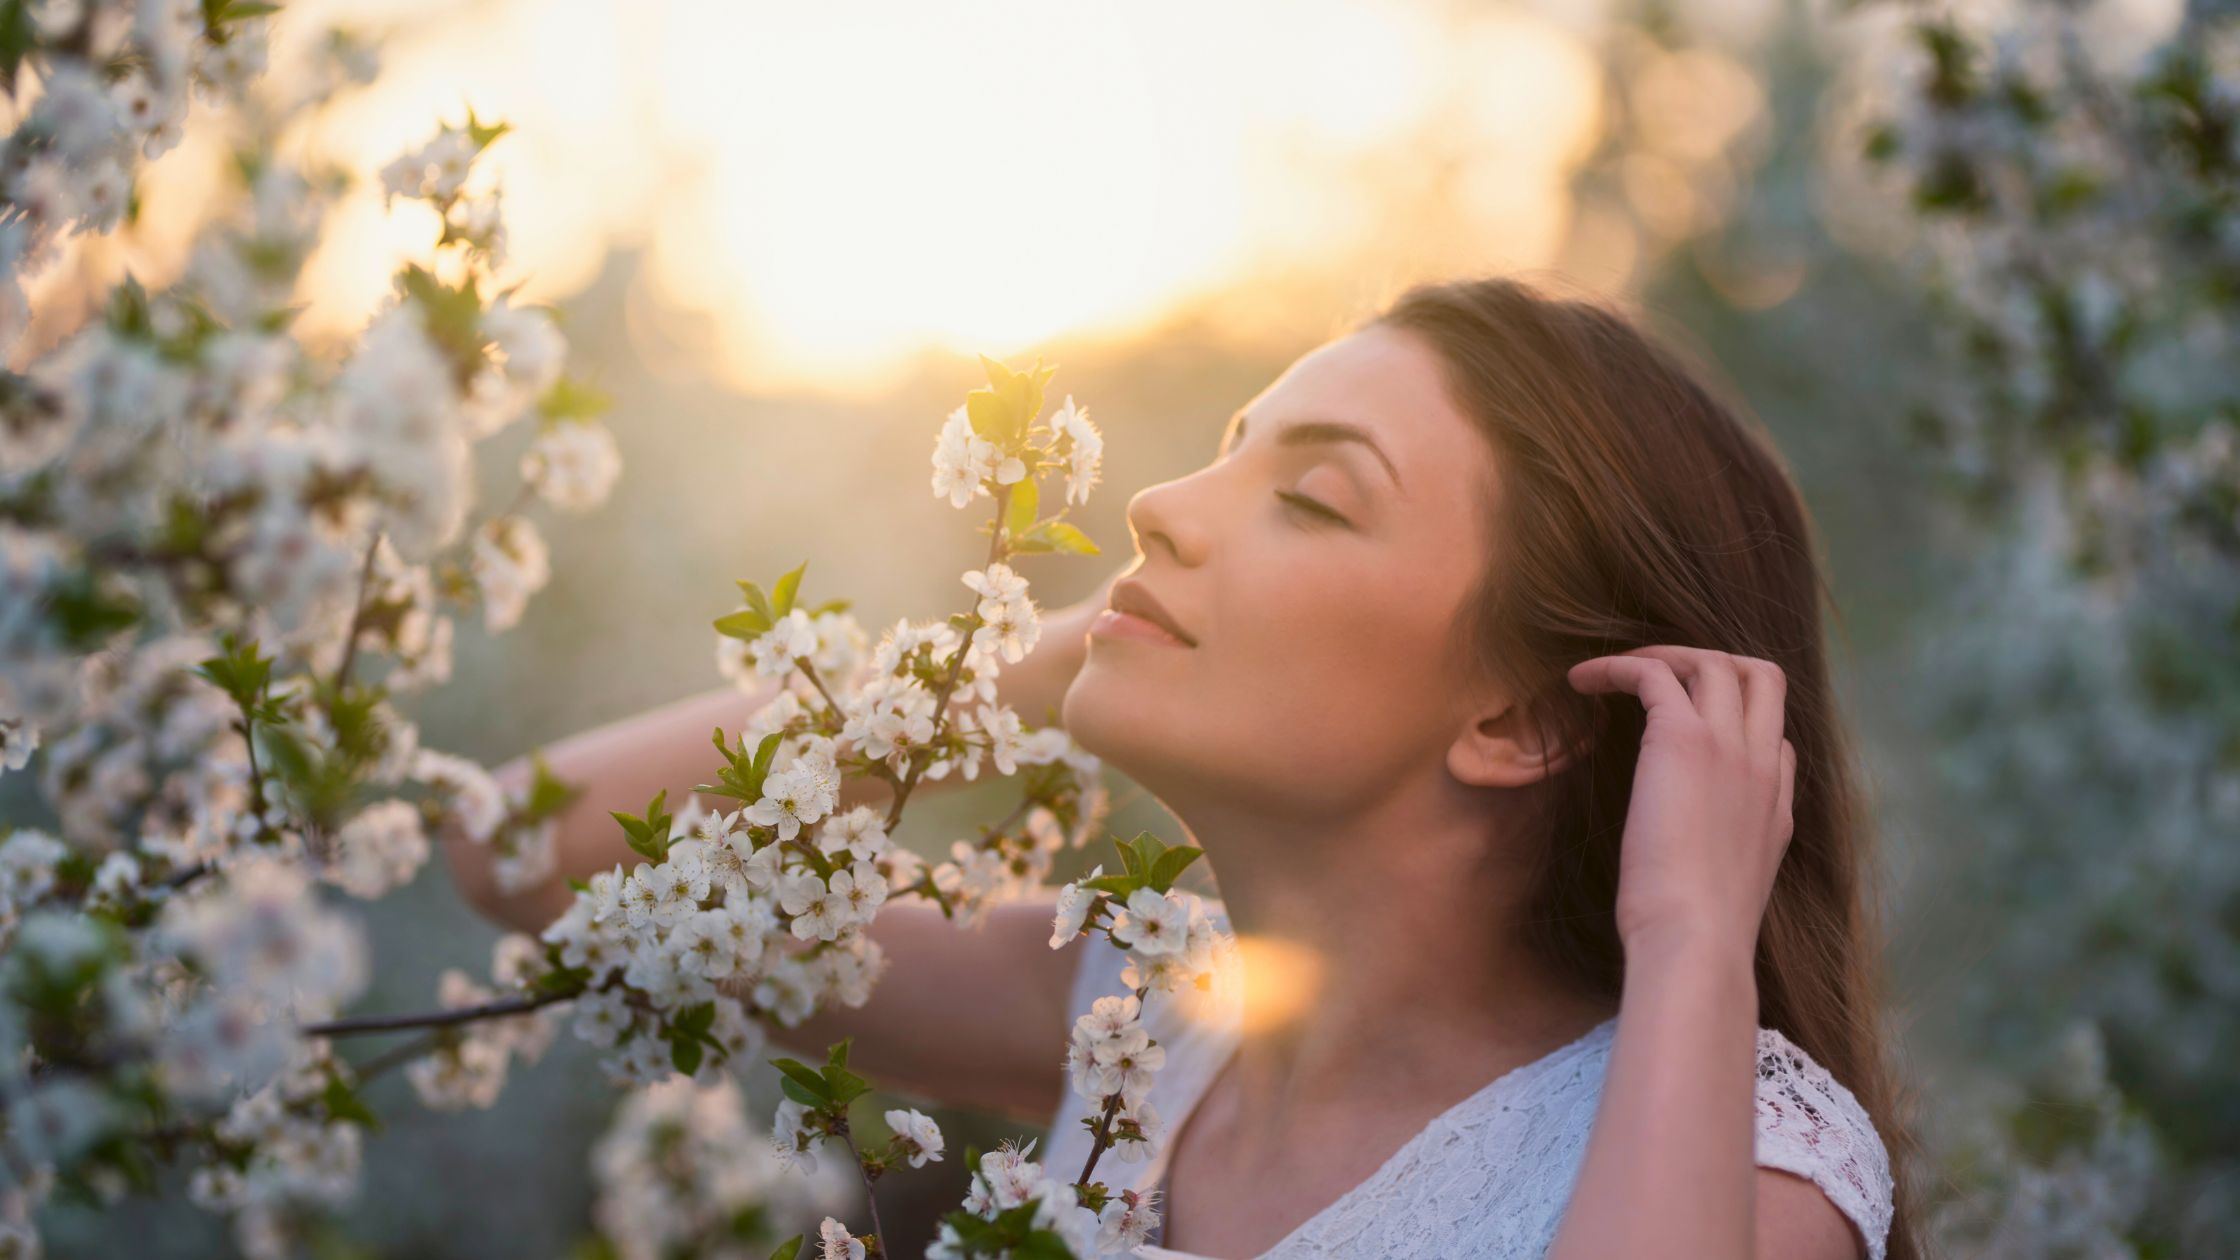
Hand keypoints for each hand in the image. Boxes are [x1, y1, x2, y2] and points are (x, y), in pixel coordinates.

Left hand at [1565, 646, 1794, 961]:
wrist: (1695, 941)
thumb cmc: (1694, 934)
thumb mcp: (1725, 892)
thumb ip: (1722, 854)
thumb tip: (1693, 847)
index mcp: (1777, 806)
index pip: (1777, 739)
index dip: (1735, 723)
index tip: (1685, 730)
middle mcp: (1762, 766)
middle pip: (1761, 677)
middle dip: (1710, 662)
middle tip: (1654, 677)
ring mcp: (1730, 747)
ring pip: (1713, 662)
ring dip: (1660, 656)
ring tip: (1609, 672)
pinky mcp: (1683, 739)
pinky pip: (1654, 672)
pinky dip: (1616, 665)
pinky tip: (1581, 681)